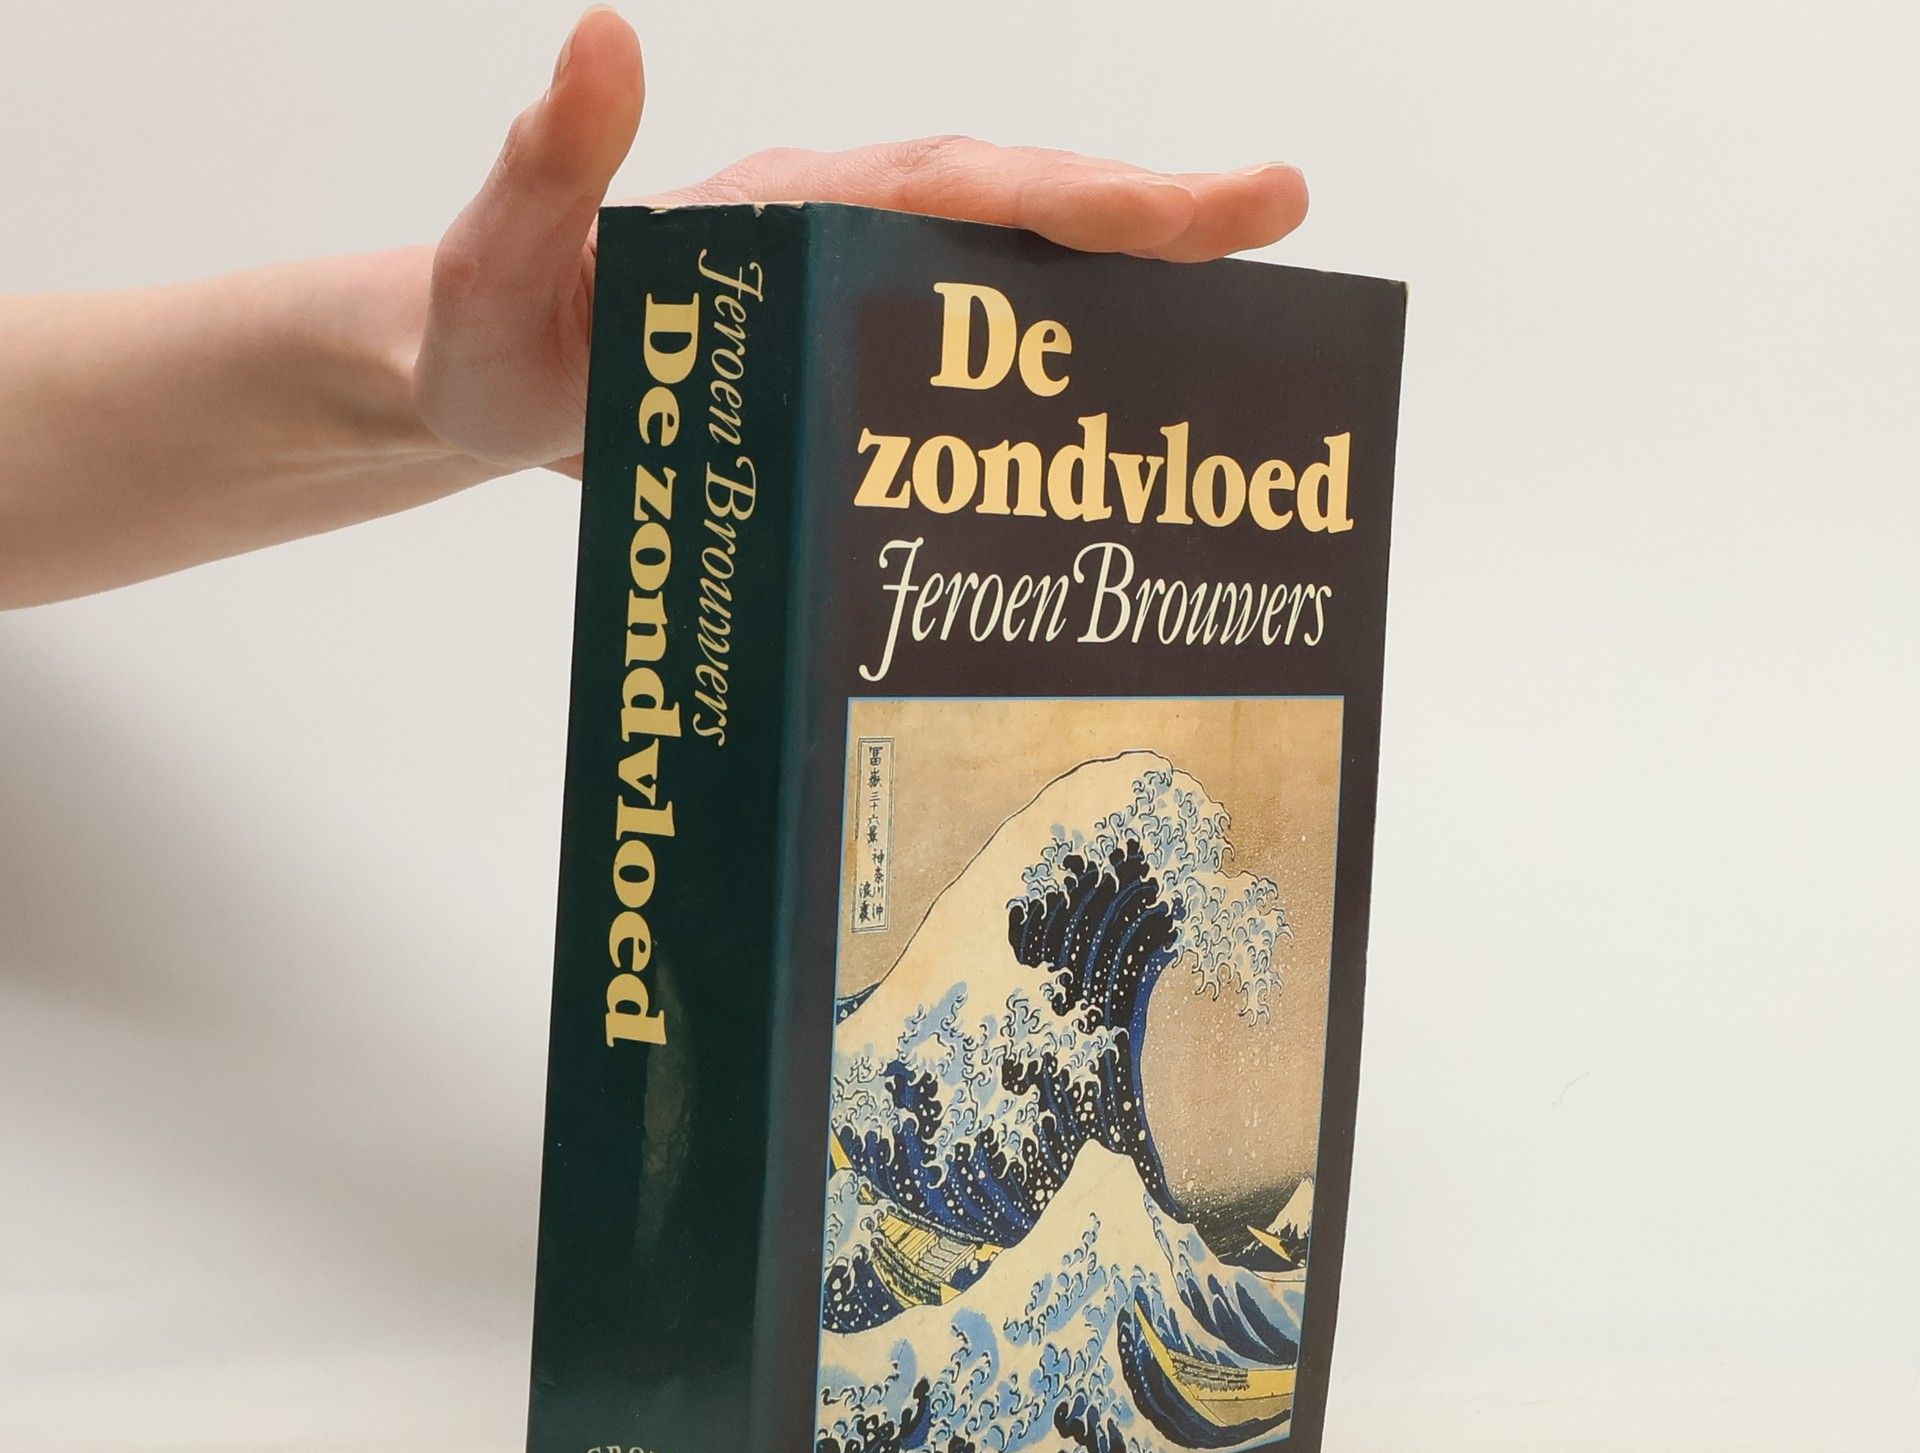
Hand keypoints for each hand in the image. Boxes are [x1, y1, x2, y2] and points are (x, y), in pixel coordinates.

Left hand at [412, 8, 1308, 474]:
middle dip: (1149, 216)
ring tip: (1248, 314)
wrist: (478, 377)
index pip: (956, 186)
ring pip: (1009, 269)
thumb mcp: (498, 261)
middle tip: (1281, 217)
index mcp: (787, 208)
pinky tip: (1113, 397)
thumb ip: (549, 168)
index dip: (1083, 198)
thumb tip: (601, 33)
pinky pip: (968, 340)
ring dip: (1121, 283)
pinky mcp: (843, 347)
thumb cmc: (490, 334)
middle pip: (1016, 209)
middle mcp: (835, 229)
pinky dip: (1049, 352)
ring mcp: (846, 288)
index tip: (1204, 208)